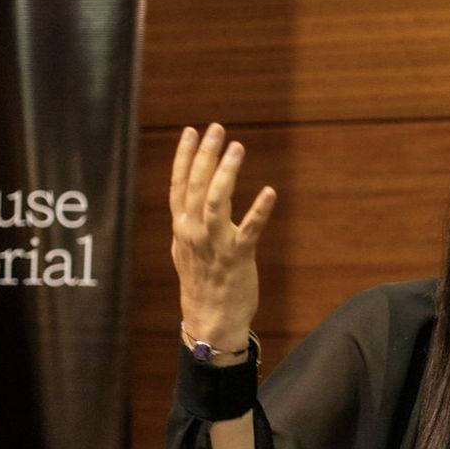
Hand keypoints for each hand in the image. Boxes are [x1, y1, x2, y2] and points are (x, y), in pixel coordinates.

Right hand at [169, 124, 275, 349]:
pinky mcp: (238, 257)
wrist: (211, 319)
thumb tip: (185, 206)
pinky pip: (249, 230)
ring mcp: (214, 244)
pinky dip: (259, 210)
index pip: (179, 185)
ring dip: (226, 173)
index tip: (190, 131)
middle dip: (205, 155)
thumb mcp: (186, 250)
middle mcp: (193, 232)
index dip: (184, 157)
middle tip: (217, 129)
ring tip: (237, 148)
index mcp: (181, 227)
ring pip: (216, 201)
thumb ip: (187, 225)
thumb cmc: (202, 283)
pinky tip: (270, 192)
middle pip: (196, 186)